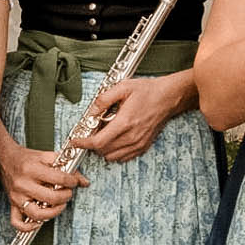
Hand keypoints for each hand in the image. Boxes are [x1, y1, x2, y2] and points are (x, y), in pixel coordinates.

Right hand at [0, 137, 88, 233]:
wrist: (4, 159)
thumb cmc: (26, 158)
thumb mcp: (46, 156)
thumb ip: (66, 166)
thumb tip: (83, 181)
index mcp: (32, 169)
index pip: (59, 179)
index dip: (71, 181)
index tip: (74, 182)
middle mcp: (23, 184)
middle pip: (50, 198)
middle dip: (65, 197)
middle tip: (67, 193)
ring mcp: (17, 196)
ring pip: (36, 214)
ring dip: (53, 213)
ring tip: (59, 206)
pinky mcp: (12, 204)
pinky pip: (17, 222)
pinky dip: (28, 226)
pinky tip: (39, 222)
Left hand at [68, 74, 187, 162]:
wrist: (168, 97)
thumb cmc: (147, 91)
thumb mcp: (122, 87)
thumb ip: (103, 99)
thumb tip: (91, 112)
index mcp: (124, 122)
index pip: (98, 142)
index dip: (83, 143)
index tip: (75, 140)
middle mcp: (131, 137)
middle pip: (103, 151)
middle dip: (92, 143)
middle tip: (90, 131)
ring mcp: (138, 144)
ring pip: (112, 156)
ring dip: (103, 148)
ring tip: (104, 133)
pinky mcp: (143, 146)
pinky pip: (123, 157)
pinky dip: (115, 151)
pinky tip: (115, 138)